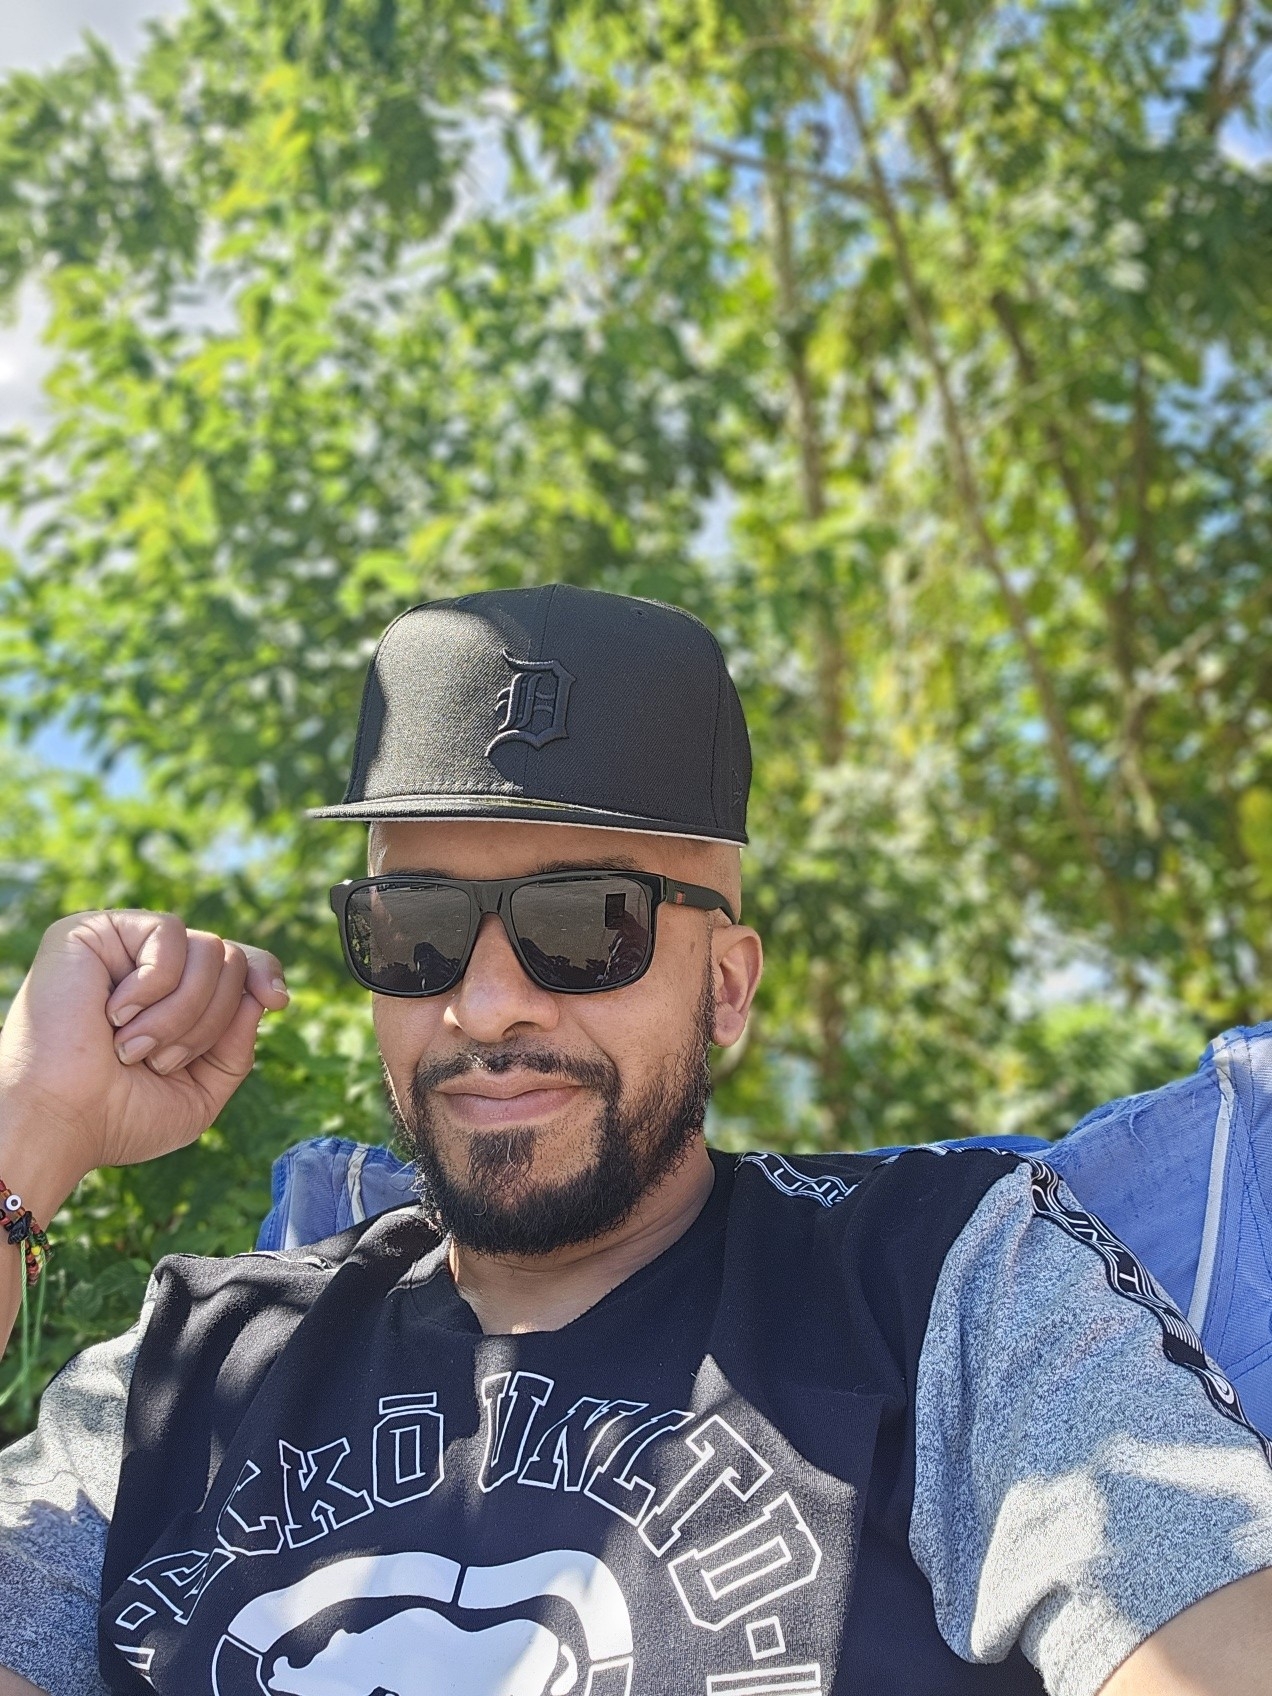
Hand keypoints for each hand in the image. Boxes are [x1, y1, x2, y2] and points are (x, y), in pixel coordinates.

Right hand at [0, 910, 289, 1212]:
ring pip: (210, 949)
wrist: (59, 1123)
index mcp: (172, 999)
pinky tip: (113, 1014)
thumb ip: (237, 1045)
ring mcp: (121, 946)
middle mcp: (149, 968)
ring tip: (132, 1048)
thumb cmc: (118, 1116)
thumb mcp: (201, 1091)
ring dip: (181, 1015)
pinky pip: (169, 935)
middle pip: (231, 959)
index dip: (263, 972)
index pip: (237, 961)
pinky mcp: (93, 931)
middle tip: (159, 1060)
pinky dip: (153, 987)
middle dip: (210, 1021)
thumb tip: (262, 995)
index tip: (277, 1000)